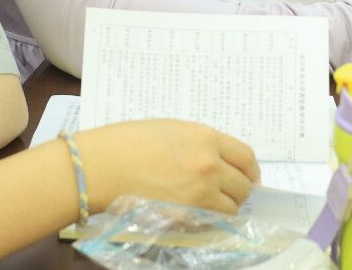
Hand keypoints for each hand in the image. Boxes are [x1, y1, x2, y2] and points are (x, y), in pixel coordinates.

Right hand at [73, 120, 259, 214]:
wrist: (101, 166)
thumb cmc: (127, 141)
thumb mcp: (171, 129)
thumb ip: (199, 143)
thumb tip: (216, 159)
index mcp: (206, 138)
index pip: (246, 156)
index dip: (250, 169)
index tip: (248, 175)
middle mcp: (209, 165)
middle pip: (244, 185)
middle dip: (240, 190)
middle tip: (230, 192)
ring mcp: (199, 194)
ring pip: (232, 208)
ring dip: (227, 207)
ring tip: (213, 205)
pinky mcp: (185, 216)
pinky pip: (212, 222)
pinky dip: (211, 221)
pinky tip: (198, 214)